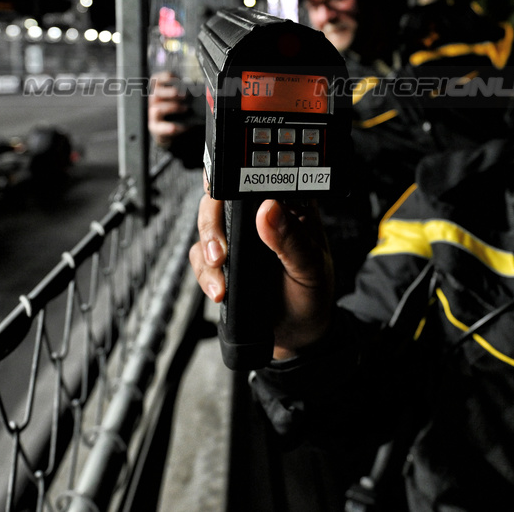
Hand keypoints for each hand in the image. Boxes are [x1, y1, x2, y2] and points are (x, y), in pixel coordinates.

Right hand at [148, 71, 188, 147]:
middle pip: (156, 93)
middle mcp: (154, 101)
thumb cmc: (177, 110)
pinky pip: (158, 127)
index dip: (166, 77)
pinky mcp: (155, 126)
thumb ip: (185, 92)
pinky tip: (174, 127)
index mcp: (159, 91)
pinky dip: (166, 127)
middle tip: (184, 95)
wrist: (172, 128)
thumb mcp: (180, 99)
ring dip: (172, 107)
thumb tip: (197, 89)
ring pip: (157, 108)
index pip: (156, 80)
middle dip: (171, 93)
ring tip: (185, 109)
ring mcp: (153, 114)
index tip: (178, 79)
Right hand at [190, 192, 335, 359]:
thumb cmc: (312, 293)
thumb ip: (291, 240)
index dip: (237, 179)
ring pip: (205, 226)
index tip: (225, 195)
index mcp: (287, 205)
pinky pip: (200, 257)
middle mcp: (258, 216)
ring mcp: (237, 238)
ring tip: (219, 270)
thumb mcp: (311, 267)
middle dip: (213, 222)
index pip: (257, 179)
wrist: (298, 333)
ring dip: (207, 248)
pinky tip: (219, 289)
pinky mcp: (222, 261)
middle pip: (221, 199)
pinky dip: (204, 273)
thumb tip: (269, 209)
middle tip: (221, 251)